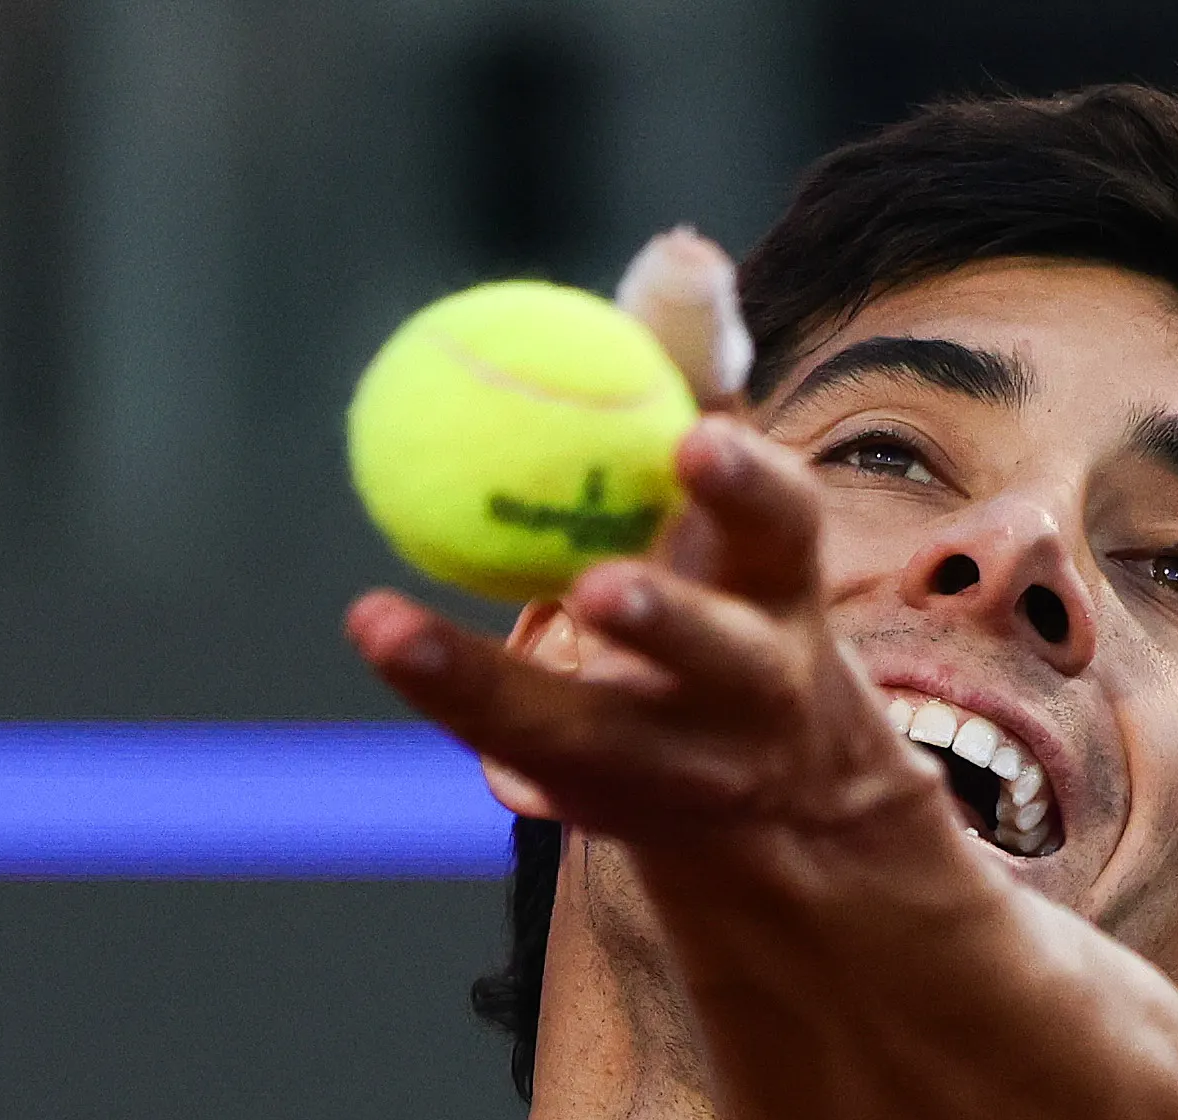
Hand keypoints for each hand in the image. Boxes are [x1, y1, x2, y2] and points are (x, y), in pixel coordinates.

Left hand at [348, 419, 928, 857]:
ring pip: (588, 739)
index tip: (695, 442)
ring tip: (393, 632)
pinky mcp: (605, 813)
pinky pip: (522, 769)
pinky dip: (461, 719)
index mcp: (784, 590)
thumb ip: (693, 376)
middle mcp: (752, 691)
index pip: (783, 528)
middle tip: (595, 584)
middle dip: (669, 622)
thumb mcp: (730, 496)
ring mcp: (683, 772)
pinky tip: (402, 660)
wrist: (784, 792)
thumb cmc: (735, 592)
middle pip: (720, 658)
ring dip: (492, 686)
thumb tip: (682, 248)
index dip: (747, 488)